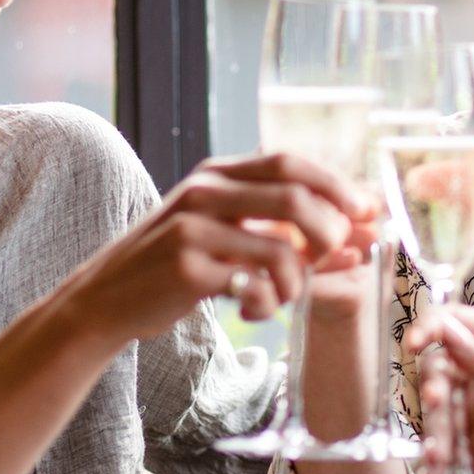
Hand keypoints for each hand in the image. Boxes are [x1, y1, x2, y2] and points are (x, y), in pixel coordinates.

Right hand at [52, 151, 378, 347]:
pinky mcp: (185, 267)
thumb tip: (364, 238)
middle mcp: (204, 191)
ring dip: (297, 281)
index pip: (290, 163)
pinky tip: (253, 310)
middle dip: (329, 232)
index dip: (336, 185)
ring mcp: (192, 227)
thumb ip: (288, 233)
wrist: (105, 300)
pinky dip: (268, 303)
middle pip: (295, 198)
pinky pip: (255, 284)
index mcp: (216, 174)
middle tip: (333, 259)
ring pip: (282, 249)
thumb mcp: (228, 236)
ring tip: (280, 297)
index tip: (368, 212)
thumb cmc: (176, 267)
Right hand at [410, 306, 473, 473]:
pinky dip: (434, 464)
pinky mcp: (472, 451)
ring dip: (433, 431)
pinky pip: (443, 450)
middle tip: (436, 402)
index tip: (414, 343)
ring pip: (436, 414)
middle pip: (439, 370)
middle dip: (432, 386)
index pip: (458, 324)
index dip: (432, 328)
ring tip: (438, 456)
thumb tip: (447, 330)